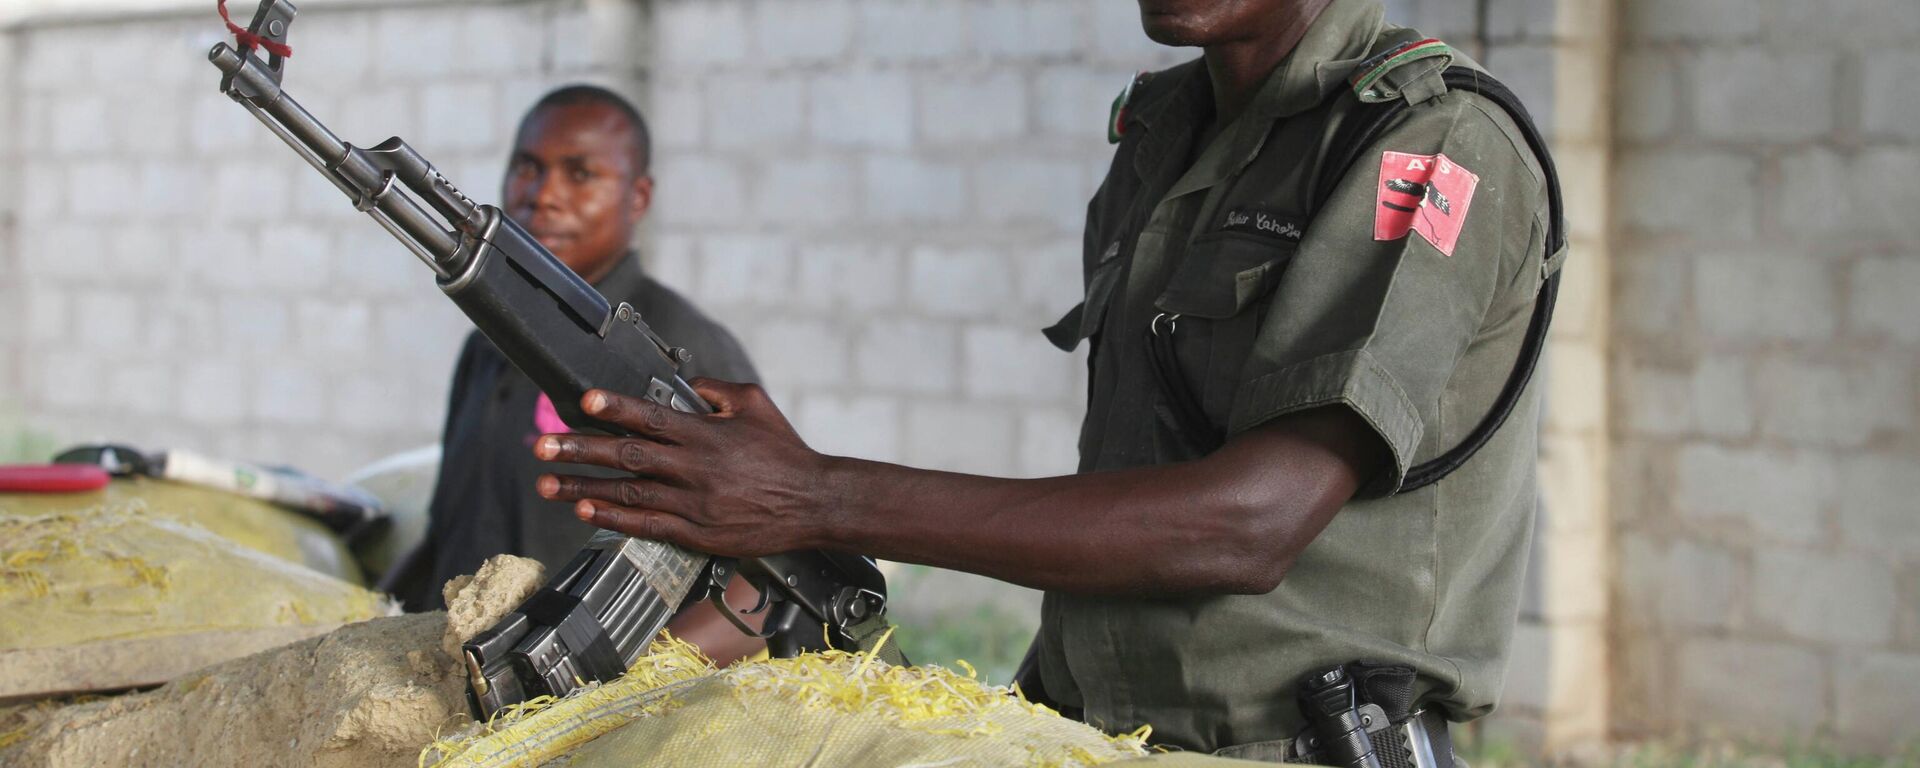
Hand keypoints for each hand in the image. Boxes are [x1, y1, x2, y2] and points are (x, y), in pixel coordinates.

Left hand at [533, 379, 836, 556]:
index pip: (652, 416)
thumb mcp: (756, 404)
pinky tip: (585, 509)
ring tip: (547, 483)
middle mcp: (694, 467)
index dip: (615, 407)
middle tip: (542, 445)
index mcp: (706, 434)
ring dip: (583, 485)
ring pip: (628, 491)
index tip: (585, 400)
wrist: (813, 502)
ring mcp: (693, 503)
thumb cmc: (785, 451)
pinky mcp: (696, 533)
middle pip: (627, 454)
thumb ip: (716, 389)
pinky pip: (646, 524)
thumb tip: (685, 383)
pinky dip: (613, 516)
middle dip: (580, 448)